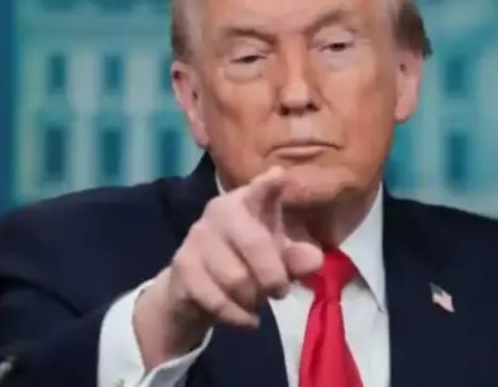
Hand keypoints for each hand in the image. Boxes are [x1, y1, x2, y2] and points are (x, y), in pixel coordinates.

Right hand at [133, 166, 323, 367]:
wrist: (192, 289)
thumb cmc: (245, 261)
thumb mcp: (277, 258)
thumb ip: (297, 258)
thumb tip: (314, 260)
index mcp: (248, 201)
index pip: (261, 189)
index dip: (270, 185)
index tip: (280, 177)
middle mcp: (220, 210)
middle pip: (255, 244)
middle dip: (274, 276)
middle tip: (281, 291)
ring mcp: (198, 236)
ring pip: (237, 279)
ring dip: (254, 299)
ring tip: (257, 300)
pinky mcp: (183, 266)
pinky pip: (218, 300)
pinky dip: (239, 316)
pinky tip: (249, 319)